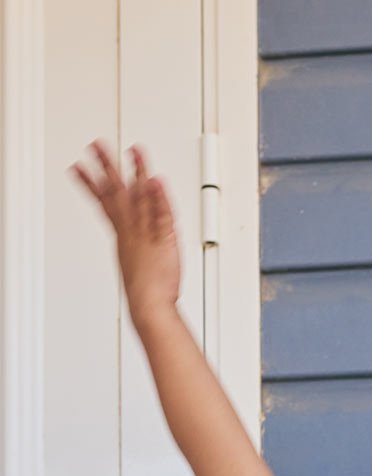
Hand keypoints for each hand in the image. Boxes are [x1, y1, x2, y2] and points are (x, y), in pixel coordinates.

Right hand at [72, 141, 180, 320]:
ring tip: (134, 150)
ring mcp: (146, 235)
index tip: (78, 166)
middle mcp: (131, 231)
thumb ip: (134, 245)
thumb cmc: (146, 289)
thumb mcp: (135, 261)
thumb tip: (134, 241)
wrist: (149, 307)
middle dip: (106, 166)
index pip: (104, 202)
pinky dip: (160, 199)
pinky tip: (157, 181)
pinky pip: (162, 216)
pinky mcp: (164, 242)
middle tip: (95, 144)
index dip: (91, 183)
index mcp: (123, 234)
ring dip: (138, 172)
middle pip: (117, 193)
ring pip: (140, 198)